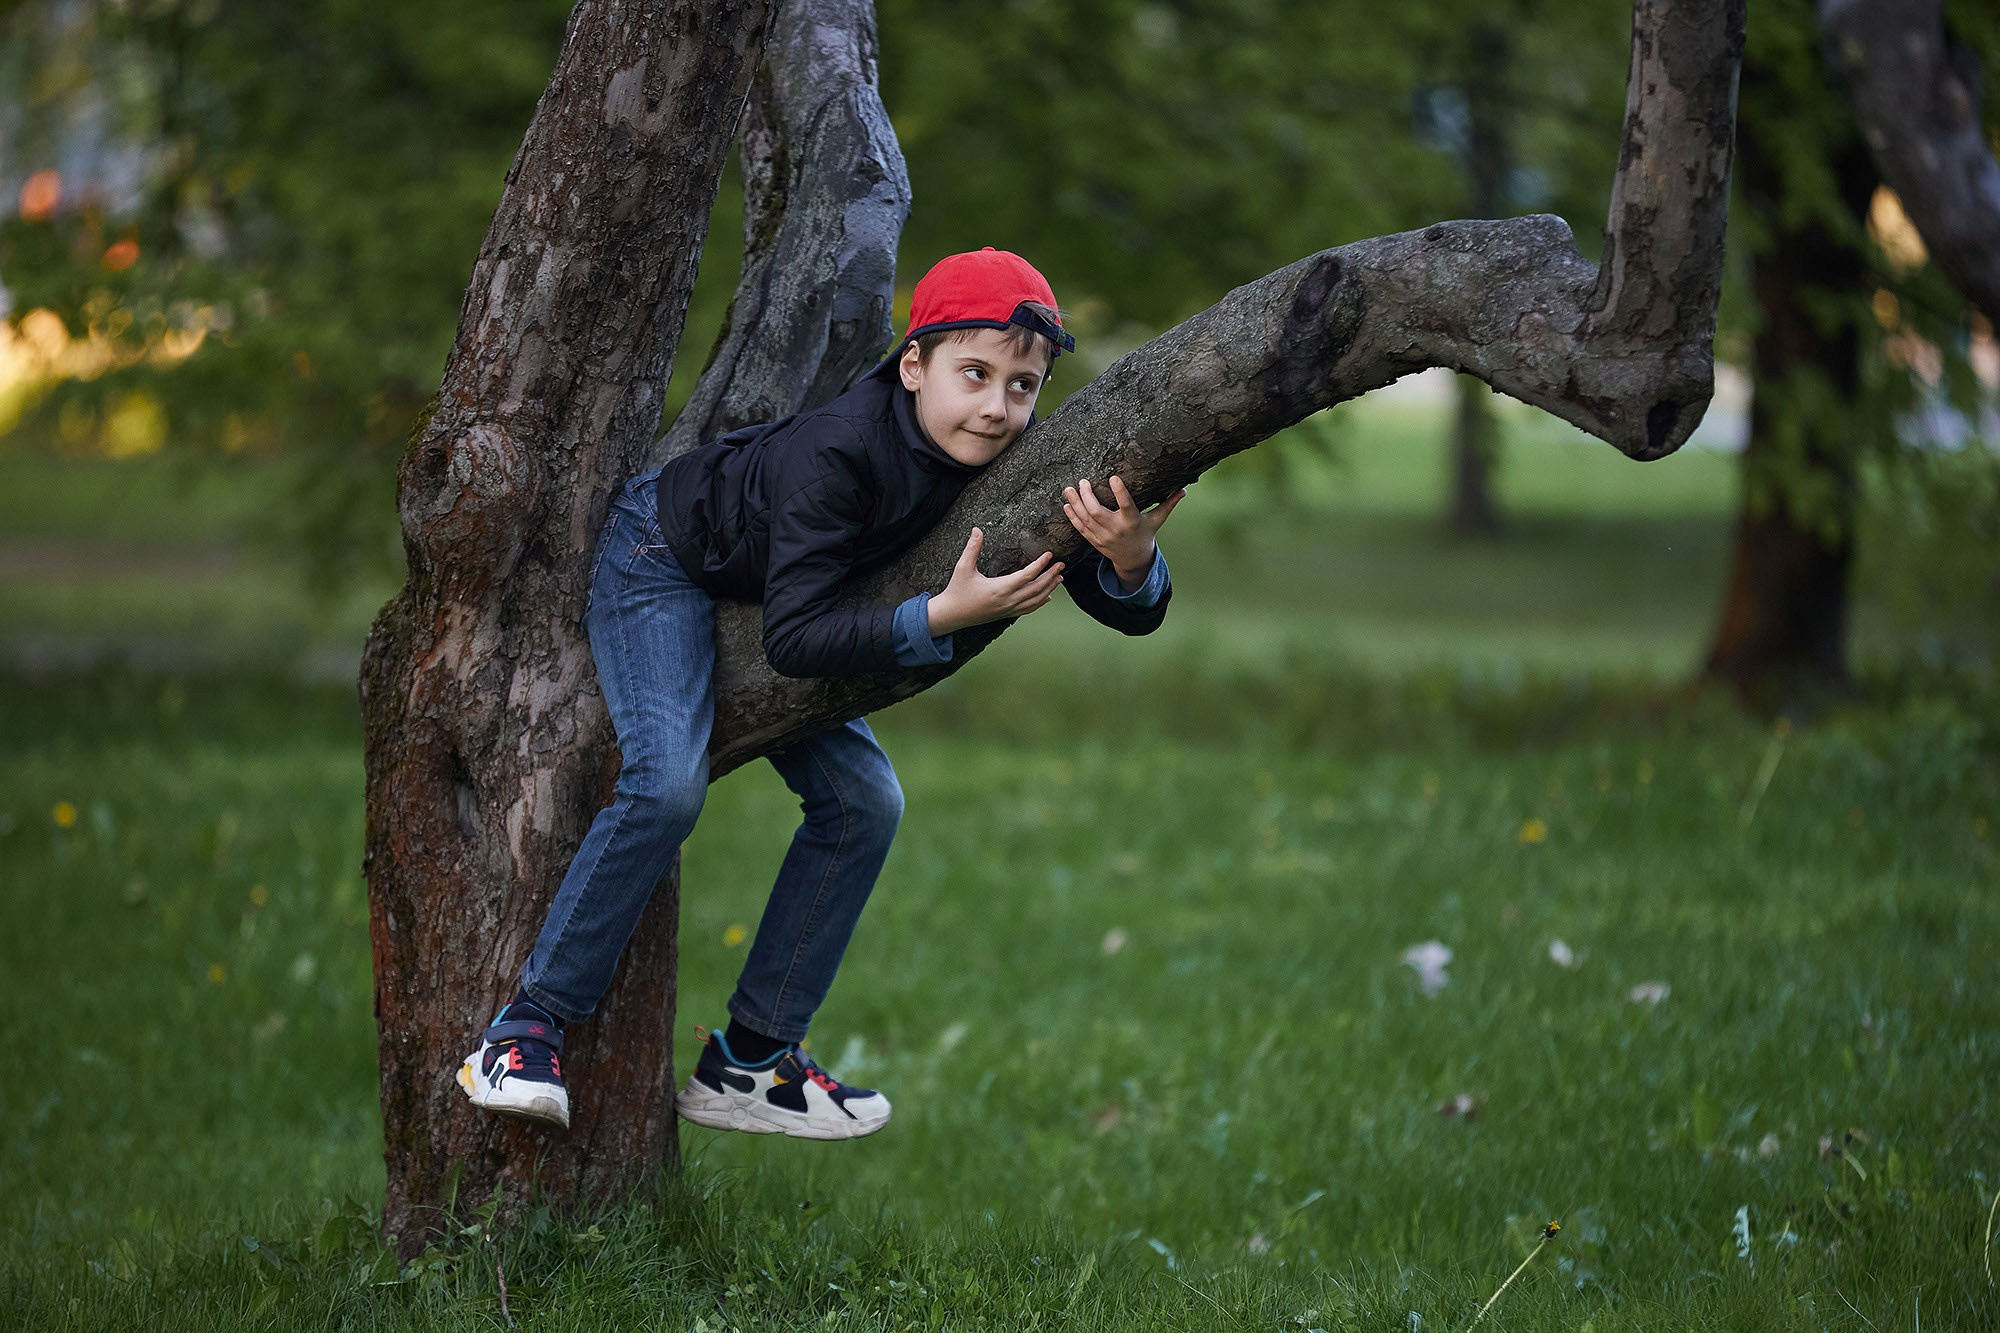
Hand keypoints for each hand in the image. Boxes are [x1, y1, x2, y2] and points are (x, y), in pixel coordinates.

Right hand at [927, 527, 1065, 634]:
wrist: (952, 615)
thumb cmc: (957, 590)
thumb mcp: (962, 567)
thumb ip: (972, 548)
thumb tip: (977, 529)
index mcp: (999, 589)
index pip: (1026, 576)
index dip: (1040, 565)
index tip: (1049, 555)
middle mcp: (1007, 601)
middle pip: (1037, 588)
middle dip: (1051, 576)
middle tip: (1061, 564)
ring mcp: (1008, 609)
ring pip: (1035, 600)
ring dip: (1049, 588)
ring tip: (1060, 578)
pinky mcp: (1006, 614)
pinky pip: (1028, 609)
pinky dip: (1040, 602)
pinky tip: (1048, 596)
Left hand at [1063, 475, 1184, 590]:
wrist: (1134, 560)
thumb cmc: (1146, 534)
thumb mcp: (1157, 520)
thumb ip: (1168, 504)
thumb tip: (1184, 490)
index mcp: (1132, 522)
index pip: (1126, 505)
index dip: (1120, 492)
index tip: (1113, 477)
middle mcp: (1116, 530)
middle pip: (1097, 512)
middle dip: (1087, 496)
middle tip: (1082, 482)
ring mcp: (1103, 537)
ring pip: (1085, 519)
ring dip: (1075, 504)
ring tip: (1068, 489)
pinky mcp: (1094, 541)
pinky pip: (1080, 529)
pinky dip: (1072, 517)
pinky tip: (1066, 505)